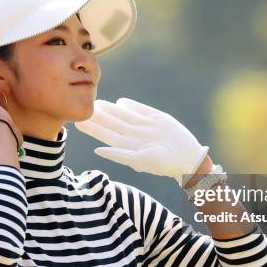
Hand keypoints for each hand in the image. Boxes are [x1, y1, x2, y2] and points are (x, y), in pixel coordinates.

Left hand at [74, 97, 208, 186]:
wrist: (187, 157)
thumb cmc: (163, 164)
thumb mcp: (139, 161)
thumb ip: (118, 155)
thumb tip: (97, 150)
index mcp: (128, 147)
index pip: (106, 136)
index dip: (93, 129)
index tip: (78, 122)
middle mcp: (134, 136)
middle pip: (112, 124)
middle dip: (99, 116)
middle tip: (84, 107)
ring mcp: (145, 126)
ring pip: (124, 116)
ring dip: (112, 110)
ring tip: (98, 103)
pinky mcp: (157, 119)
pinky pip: (141, 110)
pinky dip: (131, 106)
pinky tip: (120, 102)